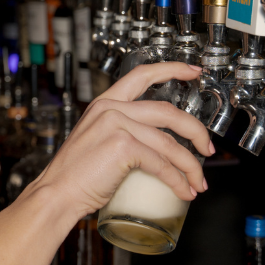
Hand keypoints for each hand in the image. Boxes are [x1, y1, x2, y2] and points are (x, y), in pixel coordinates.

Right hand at [29, 62, 215, 221]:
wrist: (56, 195)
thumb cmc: (75, 176)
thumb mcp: (97, 142)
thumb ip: (122, 134)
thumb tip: (157, 148)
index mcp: (105, 103)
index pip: (143, 75)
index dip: (173, 70)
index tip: (194, 71)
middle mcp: (111, 108)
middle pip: (169, 112)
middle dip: (196, 132)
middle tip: (208, 148)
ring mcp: (116, 125)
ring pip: (170, 143)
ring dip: (191, 166)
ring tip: (198, 182)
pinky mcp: (122, 146)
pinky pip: (162, 164)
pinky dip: (178, 180)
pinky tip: (183, 190)